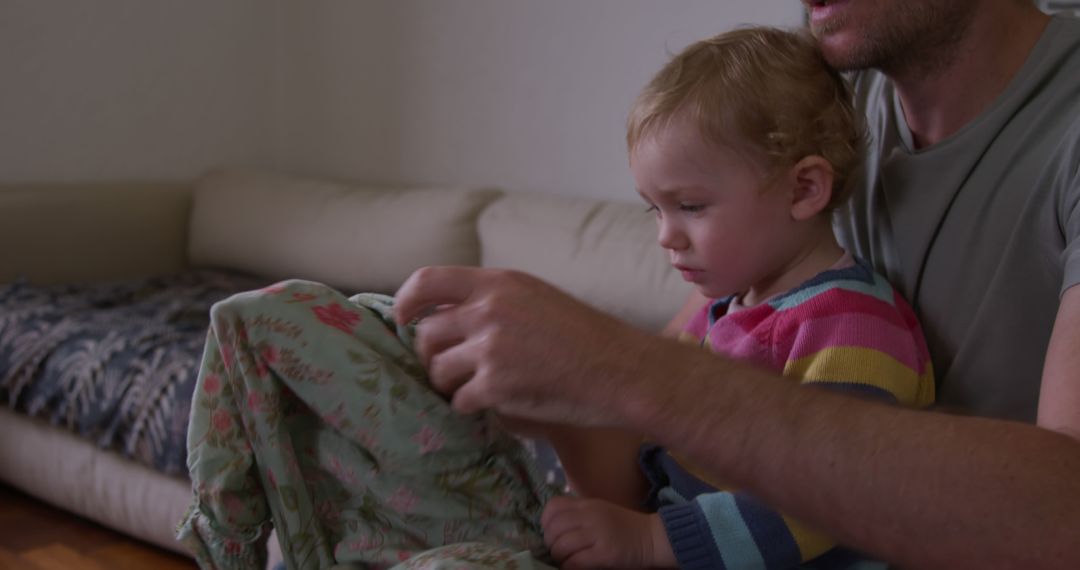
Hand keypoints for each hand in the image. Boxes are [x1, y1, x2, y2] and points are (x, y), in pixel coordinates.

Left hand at [394, 266, 656, 425]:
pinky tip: (491, 404)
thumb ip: (493, 299)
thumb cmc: (584, 335)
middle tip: (449, 369)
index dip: (406, 302)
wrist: (620, 369)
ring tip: (472, 388)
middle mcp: (488, 311)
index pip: (427, 282)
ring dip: (448, 384)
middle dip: (431, 356)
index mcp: (497, 283)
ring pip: (438, 370)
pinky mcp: (496, 386)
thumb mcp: (535, 297)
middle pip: (426, 335)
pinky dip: (470, 407)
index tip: (402, 319)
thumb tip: (447, 314)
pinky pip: (459, 400)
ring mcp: (491, 349)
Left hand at [541, 496, 674, 568]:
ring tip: (566, 560)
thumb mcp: (599, 511)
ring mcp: (597, 534)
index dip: (545, 522)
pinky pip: (574, 561)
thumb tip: (552, 528)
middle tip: (558, 551)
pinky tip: (574, 567)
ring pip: (561, 546)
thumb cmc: (624, 527)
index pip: (553, 507)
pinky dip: (568, 567)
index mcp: (587, 504)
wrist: (652, 538)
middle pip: (553, 529)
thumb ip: (578, 514)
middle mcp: (590, 516)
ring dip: (558, 557)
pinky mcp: (604, 553)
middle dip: (550, 543)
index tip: (551, 533)